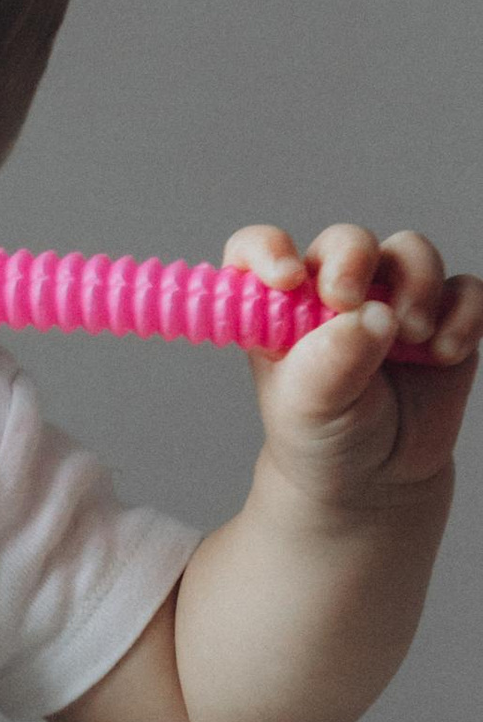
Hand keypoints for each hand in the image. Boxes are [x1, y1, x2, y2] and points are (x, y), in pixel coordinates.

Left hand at [226, 220, 482, 506]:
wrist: (374, 480)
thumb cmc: (325, 438)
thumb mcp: (310, 408)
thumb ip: (332, 361)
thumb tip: (374, 315)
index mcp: (282, 307)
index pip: (259, 250)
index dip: (267, 249)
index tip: (287, 278)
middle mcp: (335, 293)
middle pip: (348, 241)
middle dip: (353, 260)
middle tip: (349, 300)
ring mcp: (391, 299)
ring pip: (411, 251)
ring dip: (417, 284)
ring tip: (413, 339)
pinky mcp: (443, 317)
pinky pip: (465, 289)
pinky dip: (464, 314)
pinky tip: (445, 354)